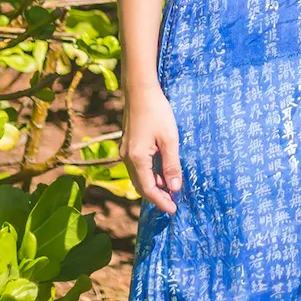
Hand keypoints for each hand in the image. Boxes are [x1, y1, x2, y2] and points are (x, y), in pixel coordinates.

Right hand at [121, 85, 182, 215]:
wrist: (140, 90)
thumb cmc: (157, 111)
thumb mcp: (169, 138)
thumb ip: (171, 164)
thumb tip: (174, 187)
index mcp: (136, 158)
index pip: (148, 189)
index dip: (161, 201)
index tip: (173, 210)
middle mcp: (127, 158)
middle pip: (141, 186)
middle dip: (156, 196)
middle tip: (173, 203)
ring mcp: (126, 151)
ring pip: (139, 176)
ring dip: (154, 185)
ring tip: (171, 188)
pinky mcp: (129, 145)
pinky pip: (138, 166)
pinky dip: (150, 173)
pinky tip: (162, 171)